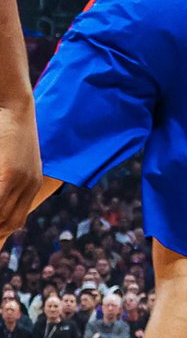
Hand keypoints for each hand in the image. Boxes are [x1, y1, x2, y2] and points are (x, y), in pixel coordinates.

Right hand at [0, 99, 40, 238]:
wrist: (14, 106)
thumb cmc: (6, 129)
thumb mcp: (13, 159)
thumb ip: (8, 178)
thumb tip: (6, 200)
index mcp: (32, 184)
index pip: (15, 220)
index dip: (0, 231)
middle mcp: (30, 185)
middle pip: (9, 222)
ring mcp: (21, 180)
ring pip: (2, 215)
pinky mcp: (10, 173)